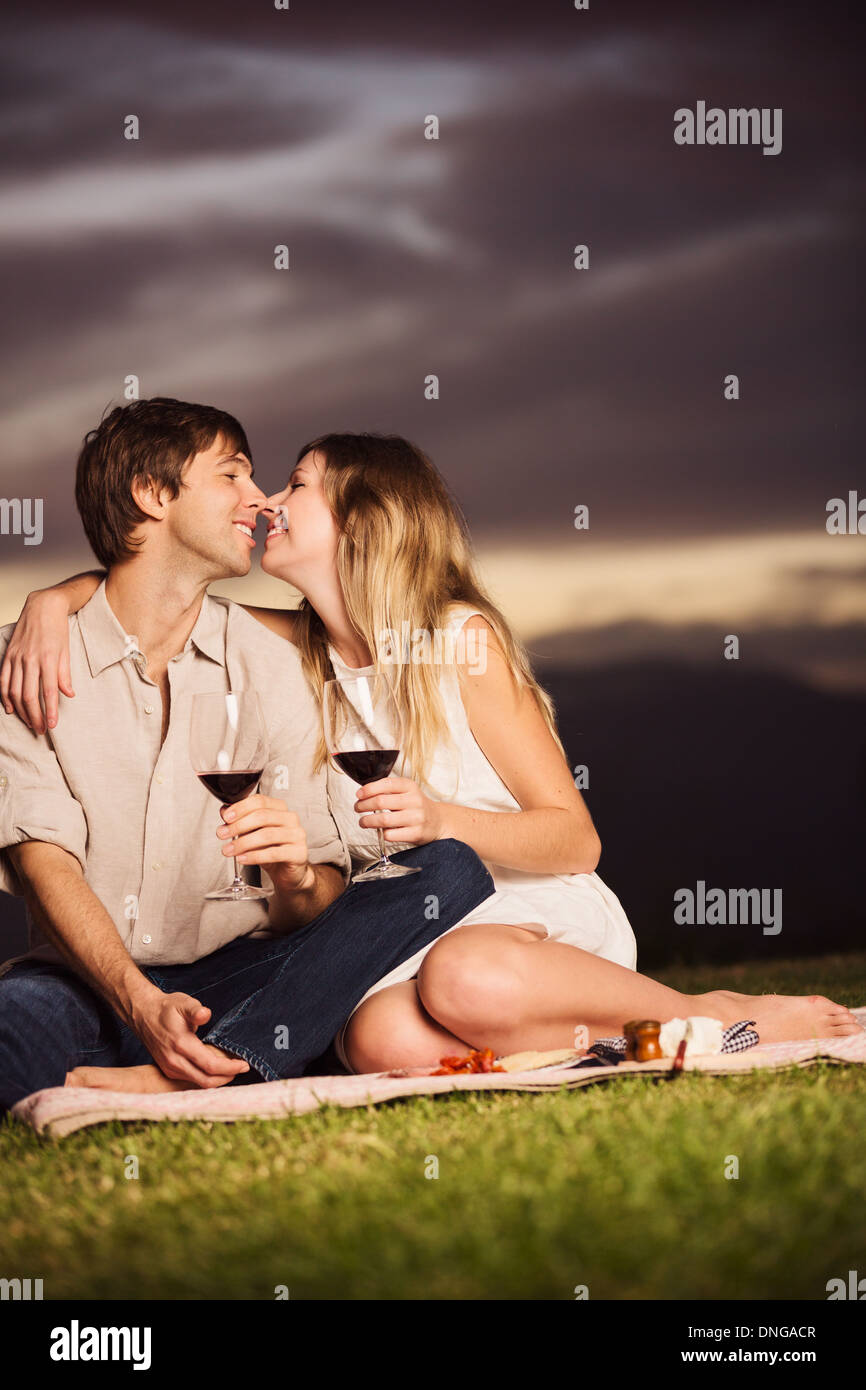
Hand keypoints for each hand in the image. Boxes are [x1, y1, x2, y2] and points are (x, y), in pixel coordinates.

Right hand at [0, 588, 73, 733]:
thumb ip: (65, 674)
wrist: (42, 606)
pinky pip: (3, 680)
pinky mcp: (8, 655)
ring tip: (30, 722)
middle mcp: (30, 659)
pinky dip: (5, 697)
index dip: (50, 711)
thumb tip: (68, 695)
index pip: (49, 691)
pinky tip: (11, 709)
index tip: (52, 726)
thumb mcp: (66, 651)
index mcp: (48, 659)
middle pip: (29, 696)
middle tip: (41, 729)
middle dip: (35, 716)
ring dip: (21, 710)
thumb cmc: (57, 628)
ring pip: (15, 691)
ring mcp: (16, 657)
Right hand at [130, 988, 249, 1086]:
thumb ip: (195, 1009)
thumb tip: (205, 1014)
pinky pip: (191, 1081)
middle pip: (206, 1081)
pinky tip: (216, 1069)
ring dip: (218, 1079)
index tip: (244, 1064)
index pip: (210, 1065)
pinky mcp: (168, 1071)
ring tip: (232, 1069)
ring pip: (199, 1083)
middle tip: (242, 1068)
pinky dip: (206, 1078)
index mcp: (180, 1044)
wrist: (144, 1015)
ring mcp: (170, 1068)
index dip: (230, 1068)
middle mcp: (174, 1061)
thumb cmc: (167, 1008)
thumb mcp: (183, 1002)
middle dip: (227, 1077)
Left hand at [217, 793, 312, 889]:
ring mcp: (297, 835)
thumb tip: (225, 812)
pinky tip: (242, 858)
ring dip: (243, 843)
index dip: (241, 808)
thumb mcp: (253, 833)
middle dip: (238, 826)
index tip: (226, 817)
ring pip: (267, 835)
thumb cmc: (272, 849)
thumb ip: (241, 821)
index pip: (260, 801)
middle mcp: (290, 819)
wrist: (288, 872)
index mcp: (280, 809)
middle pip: (262, 816)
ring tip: (228, 850)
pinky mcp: (298, 853)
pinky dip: (254, 856)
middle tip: (222, 834)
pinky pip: (274, 853)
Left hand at [354, 774, 446, 845]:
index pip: (386, 783)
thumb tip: (363, 793)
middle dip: (364, 805)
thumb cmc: (416, 806)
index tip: (359, 794)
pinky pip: (390, 834)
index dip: (368, 789)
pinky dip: (381, 833)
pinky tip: (380, 831)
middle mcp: (414, 800)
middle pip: (381, 801)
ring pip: (384, 819)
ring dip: (367, 821)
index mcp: (410, 786)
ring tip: (363, 821)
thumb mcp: (407, 792)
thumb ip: (388, 790)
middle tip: (358, 808)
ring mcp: (416, 817)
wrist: (438, 822)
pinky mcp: (416, 833)